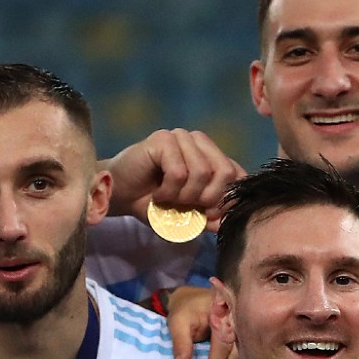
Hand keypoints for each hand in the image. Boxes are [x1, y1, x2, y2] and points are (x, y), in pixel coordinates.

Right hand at [106, 128, 245, 220]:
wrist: (120, 196)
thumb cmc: (155, 204)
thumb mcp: (188, 215)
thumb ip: (211, 216)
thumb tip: (229, 222)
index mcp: (212, 156)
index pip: (238, 174)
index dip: (228, 200)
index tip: (210, 217)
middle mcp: (200, 142)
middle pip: (225, 172)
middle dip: (209, 199)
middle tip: (188, 208)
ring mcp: (181, 137)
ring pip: (202, 172)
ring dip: (185, 196)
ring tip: (169, 200)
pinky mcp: (163, 139)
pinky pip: (179, 171)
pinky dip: (169, 191)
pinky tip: (157, 195)